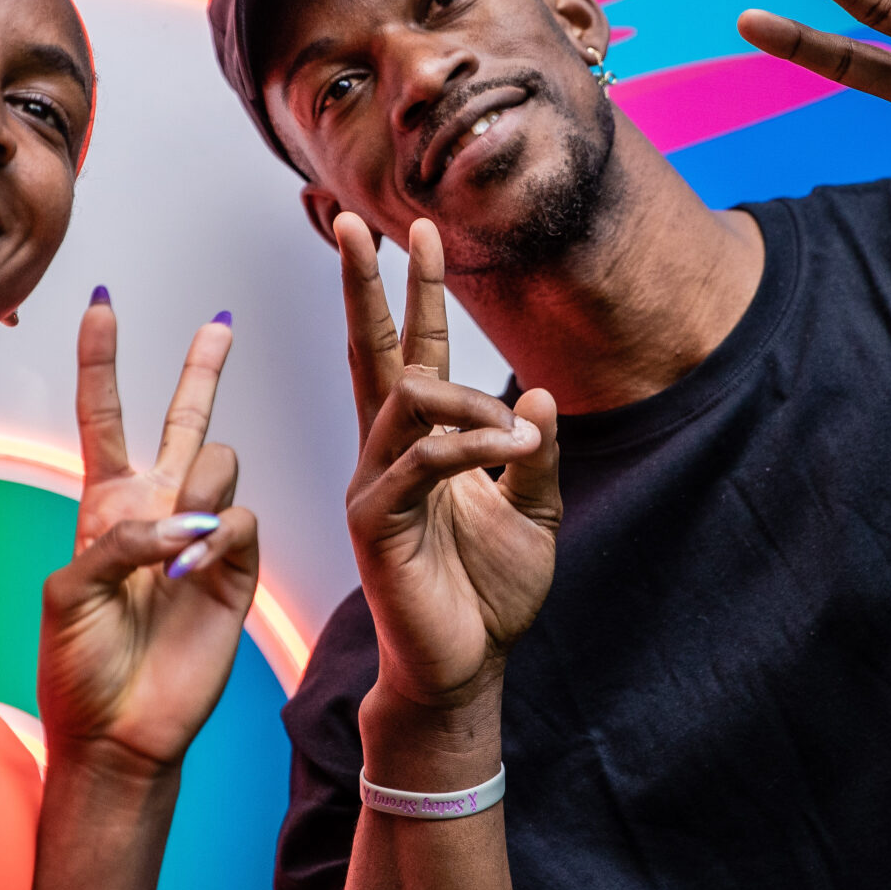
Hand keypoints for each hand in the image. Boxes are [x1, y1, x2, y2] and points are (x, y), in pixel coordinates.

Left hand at [35, 297, 258, 768]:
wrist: (119, 733)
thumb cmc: (77, 666)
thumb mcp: (67, 592)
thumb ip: (119, 539)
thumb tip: (186, 521)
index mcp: (104, 506)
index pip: (104, 415)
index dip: (101, 358)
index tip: (103, 302)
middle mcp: (158, 510)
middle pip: (185, 418)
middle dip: (203, 366)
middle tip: (219, 320)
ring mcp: (202, 538)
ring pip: (220, 462)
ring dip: (199, 493)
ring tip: (178, 549)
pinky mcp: (237, 570)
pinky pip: (242, 519)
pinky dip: (217, 538)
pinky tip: (192, 574)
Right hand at [338, 216, 558, 716]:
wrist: (466, 669)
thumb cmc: (490, 594)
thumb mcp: (533, 511)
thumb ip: (533, 452)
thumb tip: (538, 394)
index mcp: (420, 445)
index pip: (412, 352)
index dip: (415, 292)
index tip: (420, 230)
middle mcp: (386, 453)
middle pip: (370, 352)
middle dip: (363, 285)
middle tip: (352, 221)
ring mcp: (374, 485)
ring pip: (407, 399)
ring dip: (469, 399)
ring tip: (513, 429)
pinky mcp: (376, 522)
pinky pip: (420, 461)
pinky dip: (469, 445)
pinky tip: (506, 447)